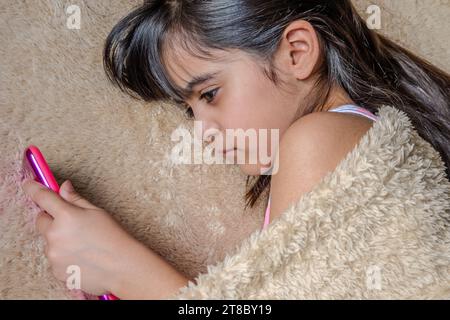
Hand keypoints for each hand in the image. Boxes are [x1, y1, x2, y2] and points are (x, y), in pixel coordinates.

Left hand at [21, 178, 137, 295]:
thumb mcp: (97, 212)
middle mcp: (55, 235)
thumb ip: (75, 199)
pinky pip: (54, 258)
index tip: (28, 184)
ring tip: (82, 244)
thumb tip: (64, 187)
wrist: (122, 267)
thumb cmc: (114, 238)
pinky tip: (82, 256)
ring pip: (48, 241)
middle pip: (41, 220)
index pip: (43, 197)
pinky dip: (63, 256)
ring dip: (59, 240)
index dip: (33, 188)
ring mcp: (54, 255)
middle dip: (52, 219)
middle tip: (72, 223)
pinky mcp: (56, 270)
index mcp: (66, 216)